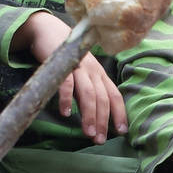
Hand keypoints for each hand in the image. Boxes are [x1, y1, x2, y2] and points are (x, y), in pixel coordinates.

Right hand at [14, 11, 127, 143]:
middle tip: (99, 140)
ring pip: (88, 93)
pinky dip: (66, 98)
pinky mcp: (62, 64)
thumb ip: (89, 93)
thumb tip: (96, 117)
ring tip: (88, 133)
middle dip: (103, 121)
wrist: (50, 32)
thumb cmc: (68, 60)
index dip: (120, 113)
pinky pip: (66, 83)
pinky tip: (65, 113)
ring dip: (89, 115)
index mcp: (100, 75)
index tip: (122, 131)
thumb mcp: (83, 75)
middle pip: (102, 98)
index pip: (115, 96)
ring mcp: (79, 67)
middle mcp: (94, 71)